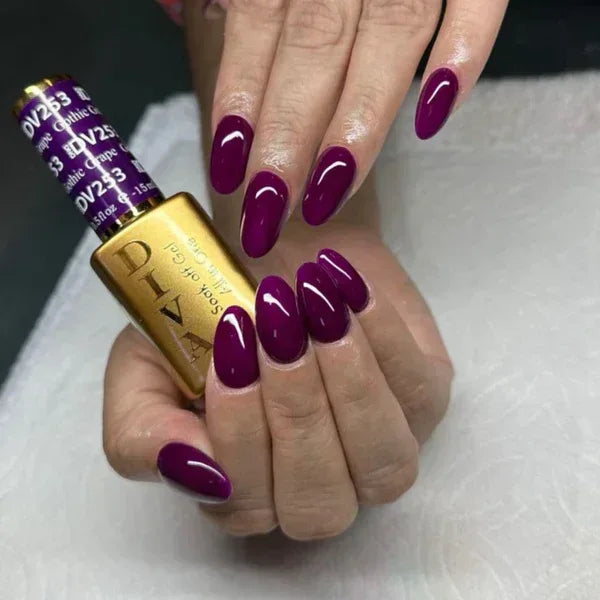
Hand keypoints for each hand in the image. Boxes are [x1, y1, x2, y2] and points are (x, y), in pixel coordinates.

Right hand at [102, 226, 452, 538]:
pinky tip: (346, 291)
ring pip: (384, 462)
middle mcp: (319, 484)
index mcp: (247, 488)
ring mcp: (379, 446)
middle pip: (321, 502)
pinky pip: (421, 393)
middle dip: (296, 411)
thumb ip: (142, 435)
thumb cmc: (208, 314)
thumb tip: (203, 476)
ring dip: (348, 385)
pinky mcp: (424, 398)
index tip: (229, 342)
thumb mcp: (142, 368)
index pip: (248, 505)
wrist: (268, 254)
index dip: (240, 434)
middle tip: (273, 325)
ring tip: (313, 309)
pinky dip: (385, 340)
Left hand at [184, 0, 507, 256]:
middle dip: (291, 134)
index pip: (257, 20)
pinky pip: (481, 0)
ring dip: (361, 122)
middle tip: (272, 210)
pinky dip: (463, 55)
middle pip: (317, 44)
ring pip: (391, 36)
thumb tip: (179, 9)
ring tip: (331, 192)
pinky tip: (436, 116)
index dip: (242, 96)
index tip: (231, 168)